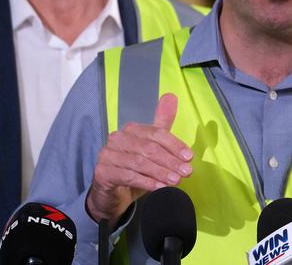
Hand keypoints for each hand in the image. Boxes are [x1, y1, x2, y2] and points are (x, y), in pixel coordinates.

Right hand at [86, 93, 192, 226]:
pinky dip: (146, 182)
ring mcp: (107, 155)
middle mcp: (117, 139)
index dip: (174, 145)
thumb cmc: (135, 170)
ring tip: (176, 181)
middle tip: (186, 172)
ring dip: (161, 172)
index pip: (156, 133)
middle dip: (170, 160)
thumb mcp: (151, 148)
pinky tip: (160, 188)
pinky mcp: (102, 172)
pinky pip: (128, 176)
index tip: (189, 157)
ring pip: (139, 162)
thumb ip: (162, 125)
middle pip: (148, 148)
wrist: (112, 195)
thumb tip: (171, 96)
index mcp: (131, 130)